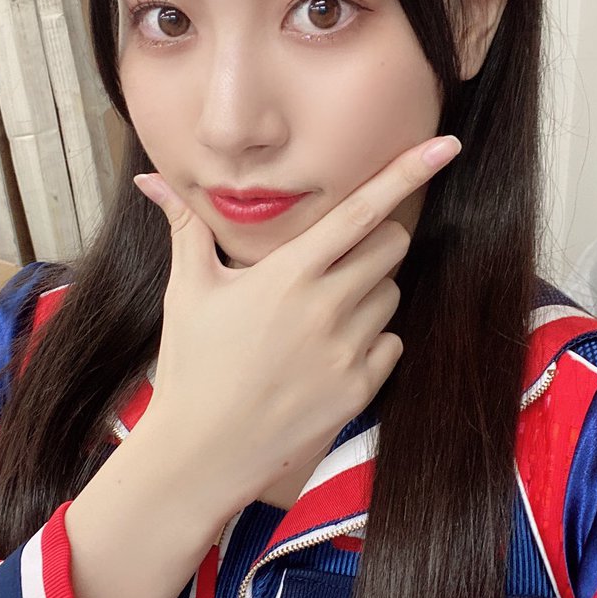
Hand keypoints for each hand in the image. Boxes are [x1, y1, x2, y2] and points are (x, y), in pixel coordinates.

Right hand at [132, 136, 460, 513]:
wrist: (200, 451)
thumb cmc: (191, 365)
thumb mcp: (189, 290)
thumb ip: (185, 226)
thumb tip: (150, 179)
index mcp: (288, 274)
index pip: (362, 211)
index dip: (407, 173)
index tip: (446, 146)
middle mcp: (326, 307)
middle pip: (391, 246)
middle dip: (374, 241)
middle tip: (334, 261)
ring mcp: (347, 351)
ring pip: (391, 294)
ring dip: (369, 292)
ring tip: (319, 315)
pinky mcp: (359, 389)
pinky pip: (391, 343)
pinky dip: (371, 340)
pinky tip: (328, 353)